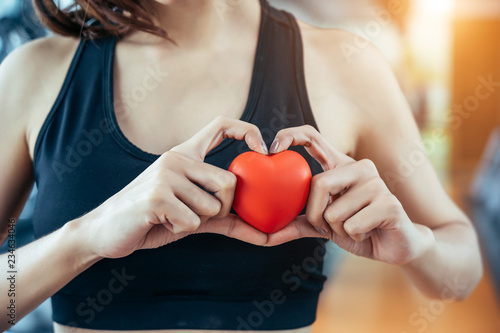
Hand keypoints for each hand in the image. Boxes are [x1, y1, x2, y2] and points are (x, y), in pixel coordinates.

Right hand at [77, 116, 271, 259]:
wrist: (106, 230)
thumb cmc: (154, 219)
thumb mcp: (192, 213)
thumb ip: (226, 217)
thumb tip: (265, 233)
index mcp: (185, 154)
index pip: (221, 125)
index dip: (247, 130)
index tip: (263, 150)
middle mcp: (176, 157)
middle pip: (229, 182)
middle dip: (221, 209)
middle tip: (197, 215)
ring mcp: (165, 174)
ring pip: (212, 206)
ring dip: (197, 222)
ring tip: (171, 216)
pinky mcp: (157, 195)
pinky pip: (193, 221)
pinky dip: (181, 230)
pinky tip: (160, 222)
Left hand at [266, 125, 434, 264]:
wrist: (396, 246)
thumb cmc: (358, 229)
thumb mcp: (324, 225)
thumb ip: (299, 223)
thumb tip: (267, 235)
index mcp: (341, 166)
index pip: (313, 138)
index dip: (292, 135)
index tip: (273, 148)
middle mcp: (359, 167)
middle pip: (319, 184)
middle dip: (316, 215)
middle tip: (329, 226)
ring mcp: (377, 183)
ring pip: (334, 211)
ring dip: (338, 230)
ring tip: (355, 228)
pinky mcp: (390, 203)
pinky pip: (352, 225)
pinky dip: (354, 237)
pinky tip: (368, 232)